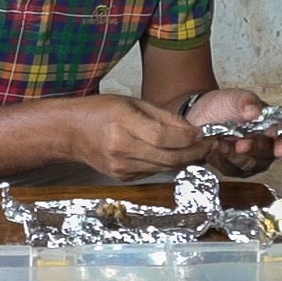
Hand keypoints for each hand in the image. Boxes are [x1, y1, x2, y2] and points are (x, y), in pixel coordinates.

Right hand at [70, 95, 215, 181]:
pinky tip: (174, 155)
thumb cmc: (101, 111)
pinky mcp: (122, 177)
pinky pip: (153, 172)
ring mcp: (121, 167)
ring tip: (198, 149)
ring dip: (185, 160)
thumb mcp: (133, 102)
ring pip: (164, 168)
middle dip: (194, 152)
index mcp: (122, 125)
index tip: (202, 133)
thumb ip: (164, 117)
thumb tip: (192, 129)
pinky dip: (167, 164)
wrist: (71, 132)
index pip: (164, 137)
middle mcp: (121, 149)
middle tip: (210, 145)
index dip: (188, 138)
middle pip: (168, 158)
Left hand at [185, 88, 281, 176]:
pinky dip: (222, 161)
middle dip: (255, 150)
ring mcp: (249, 158)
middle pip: (268, 155)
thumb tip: (255, 111)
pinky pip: (232, 171)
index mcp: (270, 125)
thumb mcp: (233, 98)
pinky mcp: (233, 167)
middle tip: (241, 143)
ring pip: (250, 166)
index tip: (279, 148)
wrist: (198, 115)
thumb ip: (245, 102)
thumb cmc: (221, 105)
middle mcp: (263, 145)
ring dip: (236, 156)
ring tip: (222, 143)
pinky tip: (214, 150)